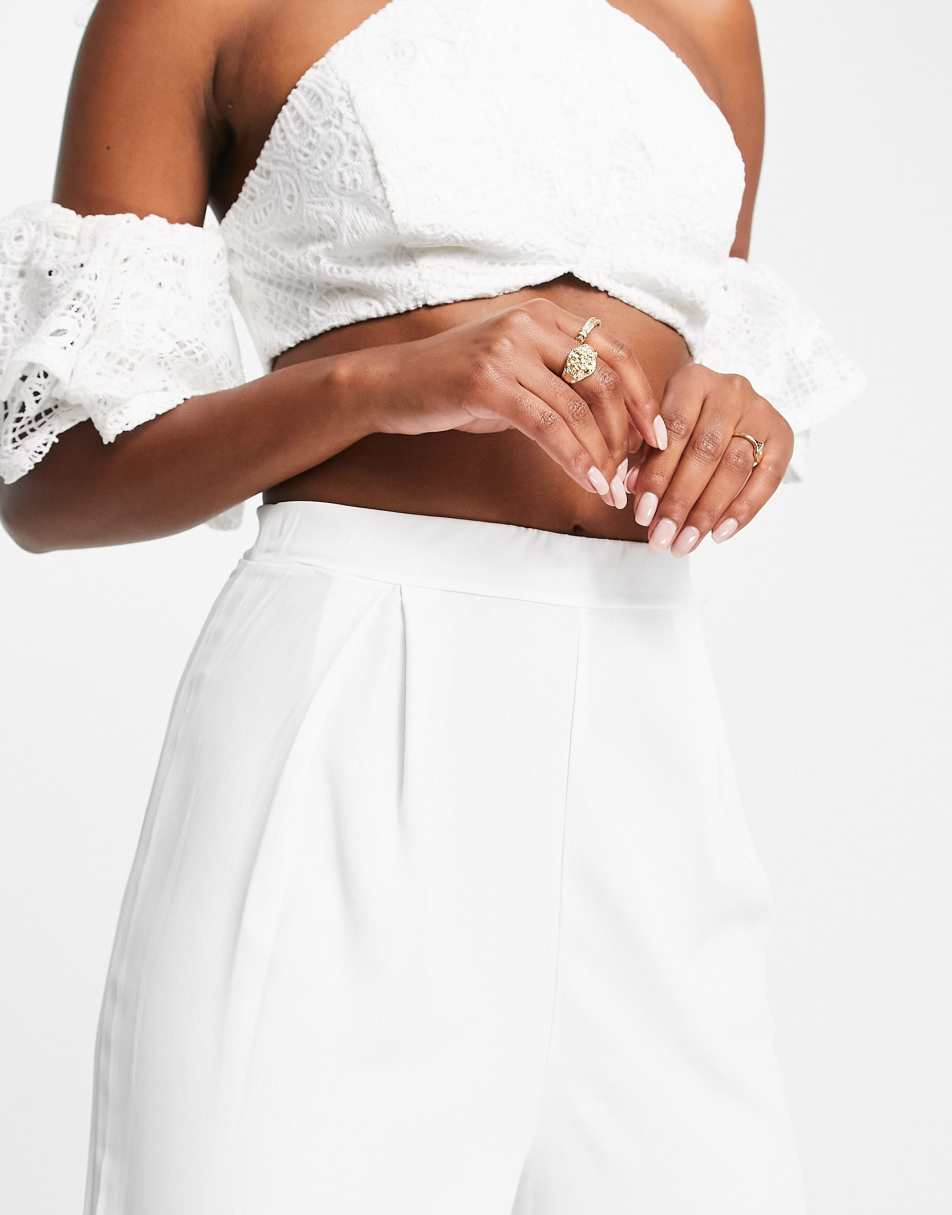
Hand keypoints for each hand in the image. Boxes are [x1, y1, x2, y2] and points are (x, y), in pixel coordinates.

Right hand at [365, 298, 667, 507]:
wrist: (391, 385)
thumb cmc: (454, 385)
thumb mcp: (514, 370)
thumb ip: (558, 384)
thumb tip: (612, 426)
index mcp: (544, 316)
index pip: (615, 353)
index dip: (643, 397)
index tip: (657, 437)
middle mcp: (530, 324)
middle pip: (605, 381)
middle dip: (627, 434)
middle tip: (634, 474)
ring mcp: (509, 350)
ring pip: (578, 409)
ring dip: (600, 456)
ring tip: (609, 489)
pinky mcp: (489, 383)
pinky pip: (547, 427)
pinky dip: (573, 458)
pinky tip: (586, 481)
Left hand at [626, 363, 793, 553]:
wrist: (727, 407)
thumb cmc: (683, 423)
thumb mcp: (658, 431)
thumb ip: (644, 456)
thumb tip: (632, 487)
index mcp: (693, 381)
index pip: (674, 429)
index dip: (658, 474)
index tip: (643, 514)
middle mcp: (730, 390)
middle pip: (705, 451)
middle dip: (680, 501)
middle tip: (662, 538)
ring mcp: (760, 411)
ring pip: (734, 467)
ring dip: (707, 512)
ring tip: (685, 544)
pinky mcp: (782, 435)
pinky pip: (767, 478)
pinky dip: (743, 510)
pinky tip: (719, 534)